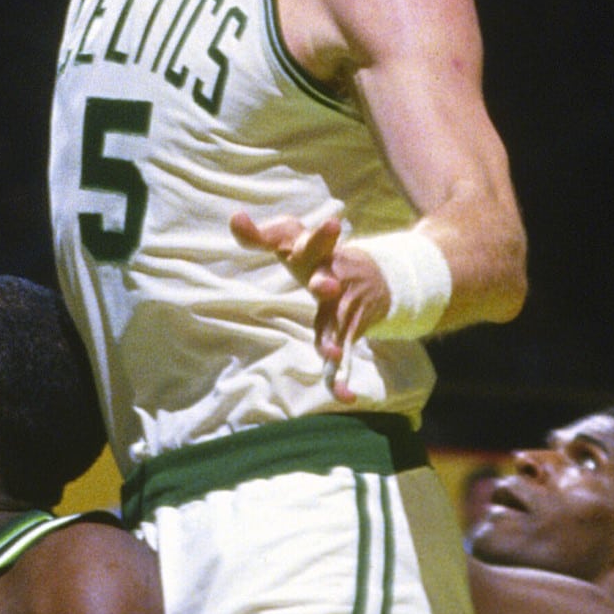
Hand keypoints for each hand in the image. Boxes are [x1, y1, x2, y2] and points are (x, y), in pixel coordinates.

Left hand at [232, 209, 390, 402]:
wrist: (379, 274)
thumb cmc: (319, 254)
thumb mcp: (292, 238)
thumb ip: (260, 234)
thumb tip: (234, 217)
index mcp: (317, 253)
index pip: (312, 241)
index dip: (320, 235)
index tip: (333, 224)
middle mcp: (334, 276)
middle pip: (329, 278)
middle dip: (325, 282)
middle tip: (324, 285)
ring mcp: (344, 304)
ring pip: (338, 322)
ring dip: (334, 337)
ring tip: (330, 352)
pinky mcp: (351, 329)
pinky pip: (345, 354)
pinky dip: (341, 377)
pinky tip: (343, 396)